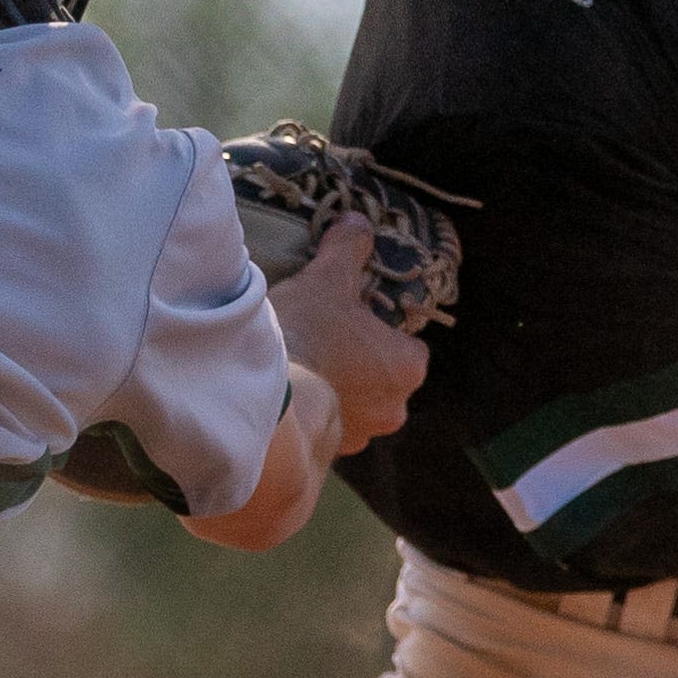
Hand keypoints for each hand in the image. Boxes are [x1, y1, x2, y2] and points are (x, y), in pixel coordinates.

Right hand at [269, 216, 425, 452]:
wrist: (269, 400)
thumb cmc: (308, 335)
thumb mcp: (327, 279)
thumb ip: (348, 249)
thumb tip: (358, 224)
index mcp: (408, 366)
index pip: (407, 347)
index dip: (380, 332)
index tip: (352, 321)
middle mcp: (394, 408)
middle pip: (382, 377)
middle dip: (359, 363)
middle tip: (323, 340)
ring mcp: (361, 435)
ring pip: (356, 404)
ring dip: (337, 389)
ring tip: (301, 366)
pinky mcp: (329, 453)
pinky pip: (329, 425)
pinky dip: (315, 410)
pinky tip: (290, 392)